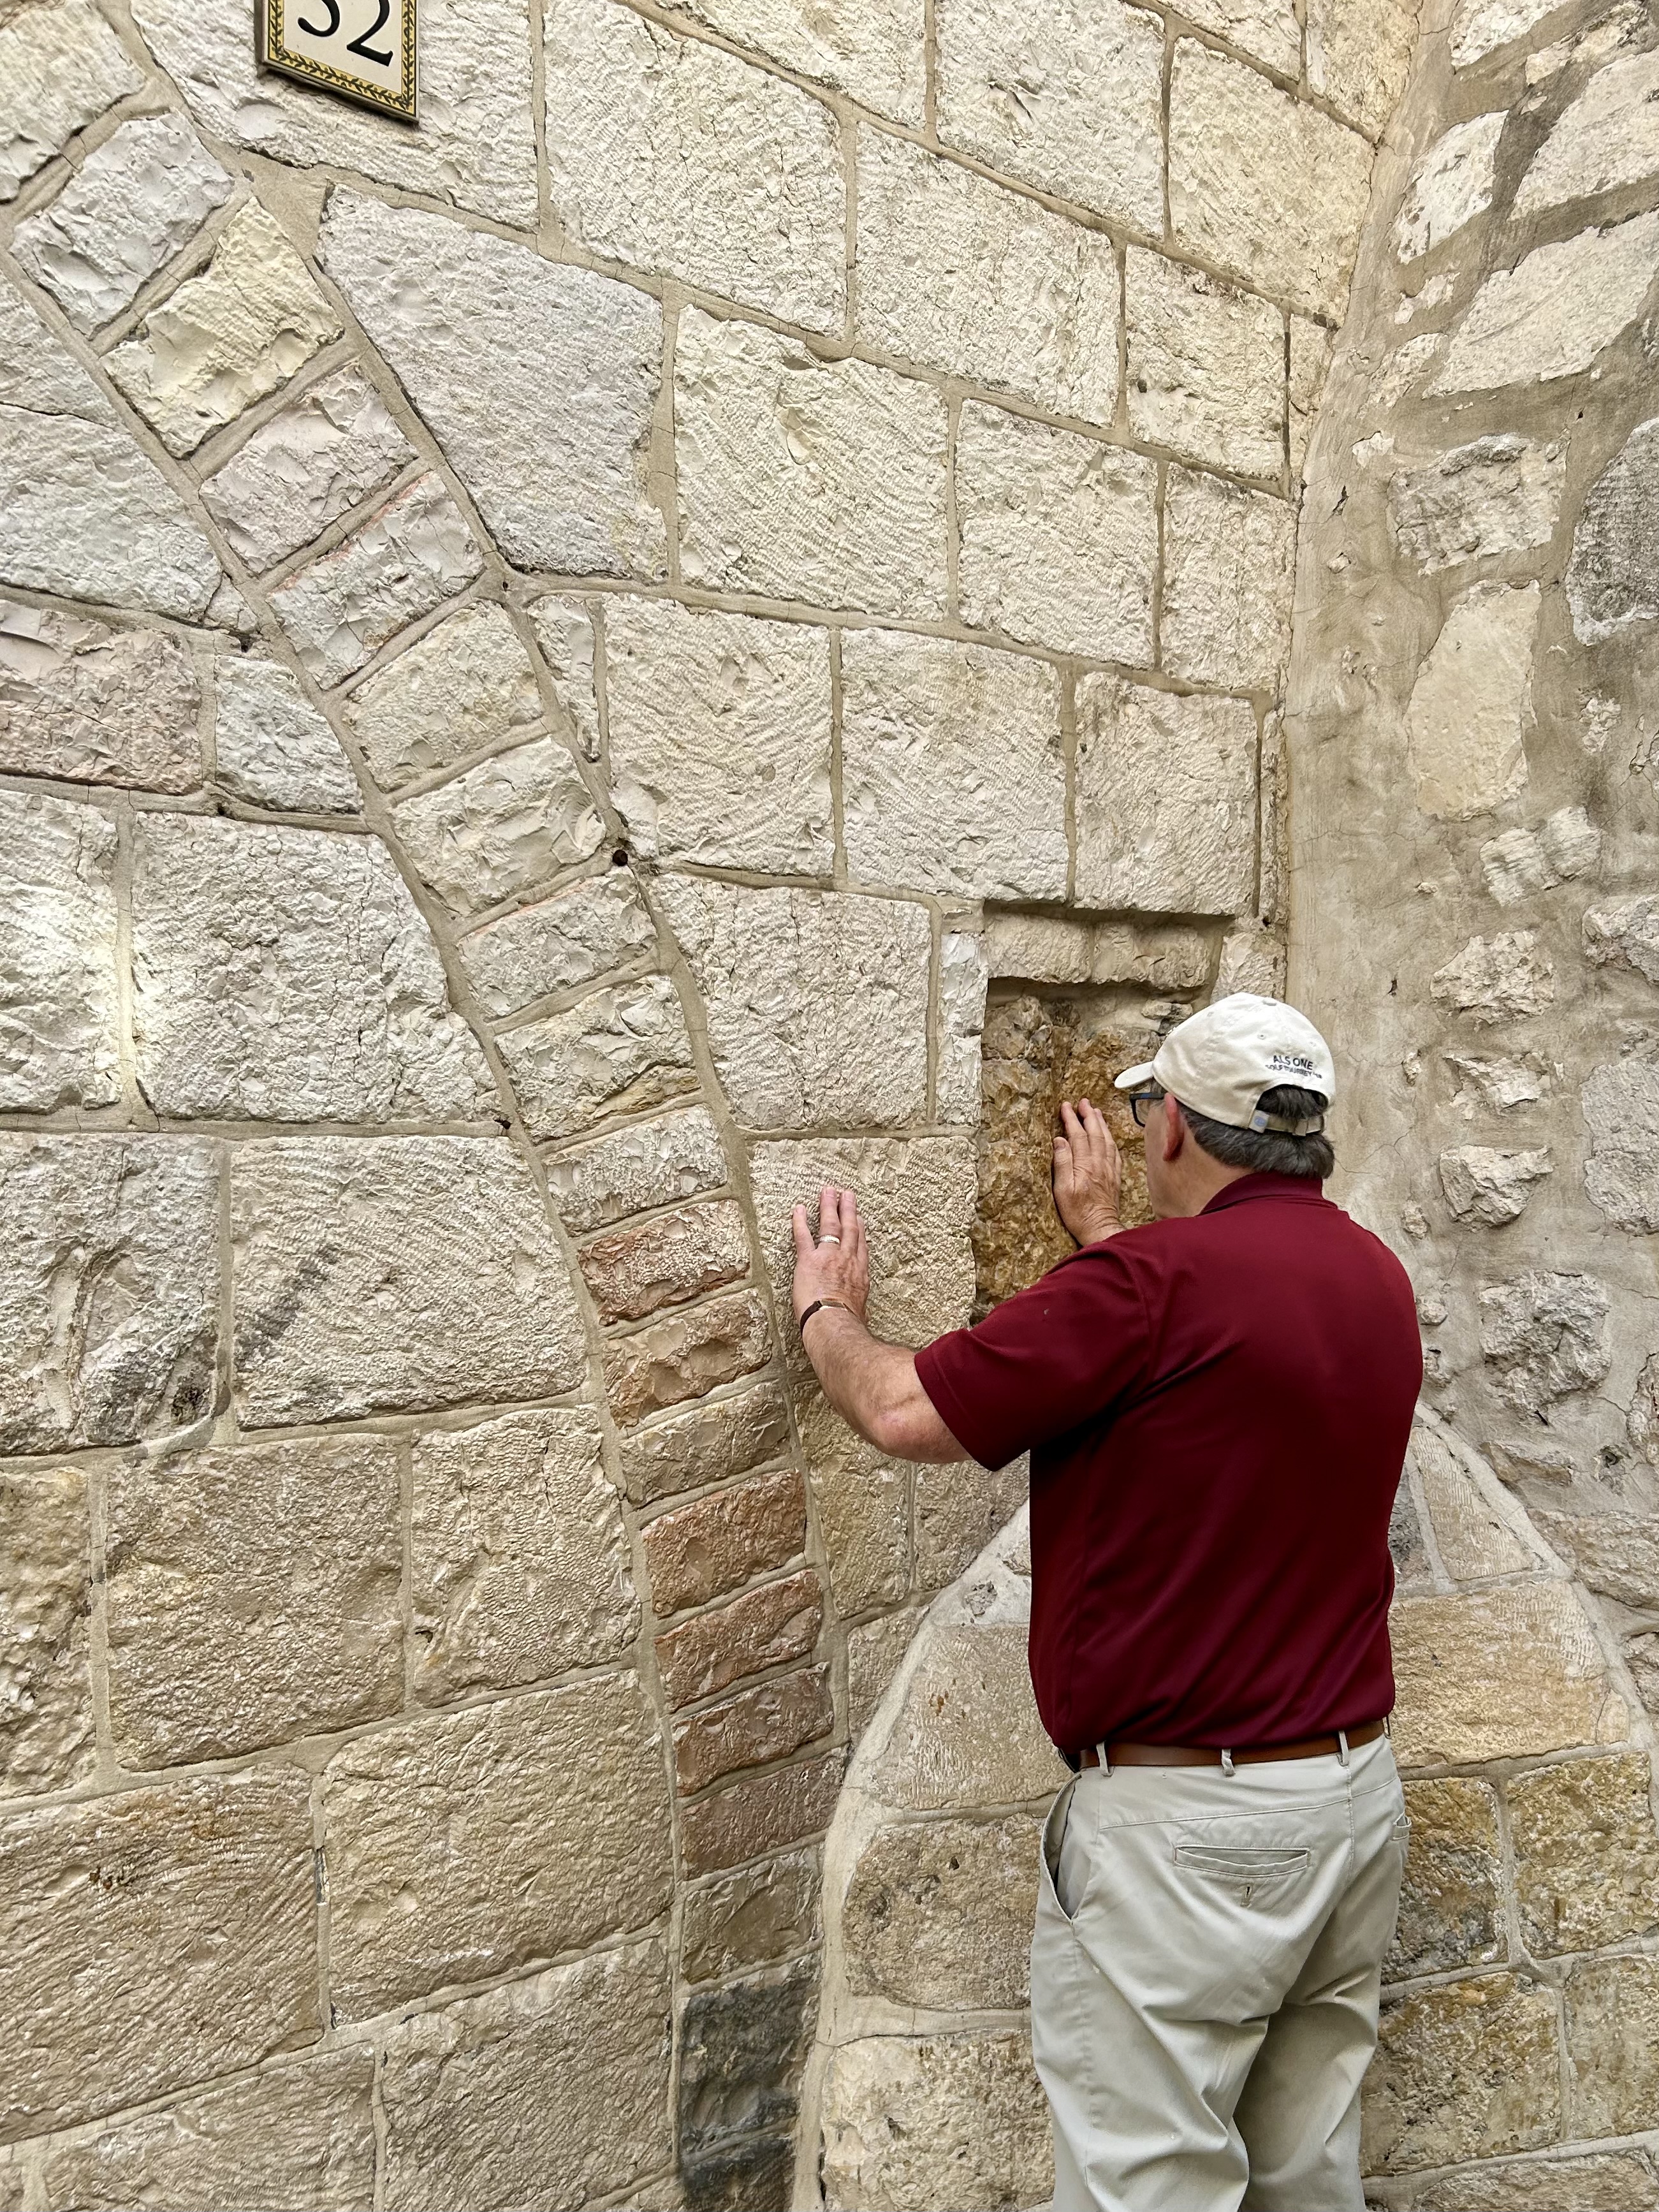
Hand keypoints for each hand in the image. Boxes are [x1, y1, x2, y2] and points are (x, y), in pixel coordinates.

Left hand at [791, 1185, 870, 1326]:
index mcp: (860, 1274)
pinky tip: (798, 1209)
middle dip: (848, 1210)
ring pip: (831, 1226)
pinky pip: (803, 1236)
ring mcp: (829, 1257)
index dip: (860, 1230)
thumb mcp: (859, 1309)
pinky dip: (800, 1221)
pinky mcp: (809, 1260)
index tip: (859, 1219)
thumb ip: (855, 1302)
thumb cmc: (848, 1322)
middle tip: (848, 1195)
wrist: (836, 1321)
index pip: (861, 1246)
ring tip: (829, 1191)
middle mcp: (847, 1260)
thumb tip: (853, 1310)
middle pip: (850, 1229)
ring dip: (830, 1207)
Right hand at [1053, 1098, 1121, 1246]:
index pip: (1077, 1135)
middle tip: (1083, 1102)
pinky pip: (1115, 1153)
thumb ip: (1062, 1163)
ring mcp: (1109, 1170)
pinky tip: (1109, 1136)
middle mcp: (1099, 1164)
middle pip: (1094, 1133)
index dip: (1071, 1119)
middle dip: (1088, 1115)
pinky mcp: (1115, 1177)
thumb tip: (1059, 1140)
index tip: (1066, 1106)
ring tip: (1096, 1112)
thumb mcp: (1062, 1190)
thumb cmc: (1078, 1213)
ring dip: (1101, 1124)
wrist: (1100, 1229)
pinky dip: (1111, 1140)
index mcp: (1084, 1165)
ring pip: (1106, 1140)